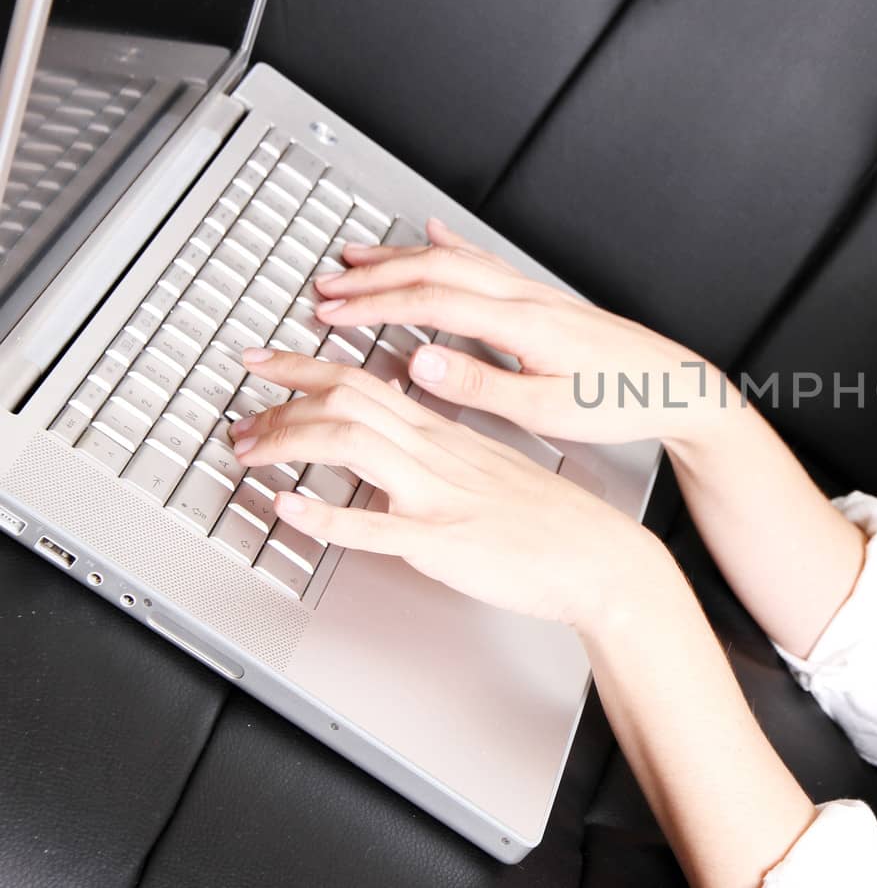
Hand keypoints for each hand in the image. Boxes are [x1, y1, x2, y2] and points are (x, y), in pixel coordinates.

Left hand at [227, 347, 663, 629]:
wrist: (599, 556)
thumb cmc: (554, 522)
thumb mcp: (490, 470)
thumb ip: (440, 456)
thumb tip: (398, 450)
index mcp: (446, 436)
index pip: (363, 381)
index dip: (303, 367)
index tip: (263, 360)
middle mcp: (436, 455)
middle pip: (345, 400)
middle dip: (280, 400)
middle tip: (237, 414)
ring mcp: (437, 495)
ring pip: (350, 444)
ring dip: (287, 441)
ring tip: (247, 452)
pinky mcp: (442, 541)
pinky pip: (374, 525)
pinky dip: (322, 514)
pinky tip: (286, 510)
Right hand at [310, 218, 729, 446]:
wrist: (675, 385)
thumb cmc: (621, 402)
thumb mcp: (547, 410)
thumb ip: (480, 388)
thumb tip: (421, 364)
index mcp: (522, 324)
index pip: (431, 303)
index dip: (374, 307)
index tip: (331, 316)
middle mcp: (526, 298)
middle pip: (434, 271)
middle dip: (373, 279)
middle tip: (324, 290)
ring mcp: (535, 292)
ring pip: (455, 260)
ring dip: (399, 259)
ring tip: (355, 261)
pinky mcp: (544, 299)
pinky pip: (484, 260)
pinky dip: (448, 246)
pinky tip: (432, 235)